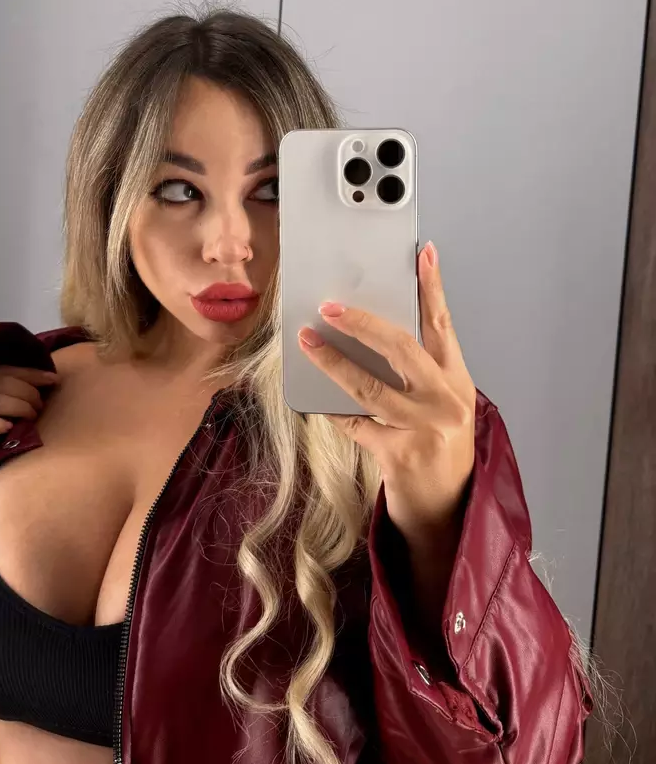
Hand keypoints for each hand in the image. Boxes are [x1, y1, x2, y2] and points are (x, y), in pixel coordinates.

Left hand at [297, 241, 475, 549]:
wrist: (448, 511)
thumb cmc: (439, 448)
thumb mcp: (440, 404)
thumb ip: (416, 373)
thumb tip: (368, 333)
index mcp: (456, 381)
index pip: (443, 324)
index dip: (433, 287)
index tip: (424, 252)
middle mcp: (445, 401)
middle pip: (403, 348)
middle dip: (364, 322)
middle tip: (331, 305)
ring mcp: (423, 429)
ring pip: (370, 386)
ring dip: (333, 362)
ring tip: (308, 342)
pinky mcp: (400, 455)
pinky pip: (354, 424)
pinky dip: (332, 410)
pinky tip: (313, 398)